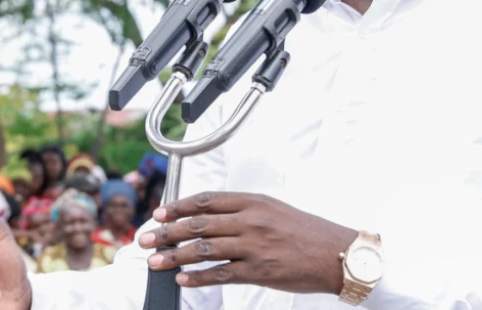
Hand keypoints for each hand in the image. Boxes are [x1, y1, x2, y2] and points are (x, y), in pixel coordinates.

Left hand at [139, 191, 356, 293]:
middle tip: (146, 238)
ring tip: (155, 261)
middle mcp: (251, 220)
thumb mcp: (274, 209)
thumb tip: (209, 216)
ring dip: (175, 256)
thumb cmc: (305, 231)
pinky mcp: (259, 271)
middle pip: (199, 224)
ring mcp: (254, 246)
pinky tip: (183, 280)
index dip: (180, 206)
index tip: (160, 212)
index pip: (207, 200)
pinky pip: (221, 274)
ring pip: (205, 250)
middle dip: (168, 231)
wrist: (334, 252)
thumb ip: (244, 211)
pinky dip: (198, 278)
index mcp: (254, 201)